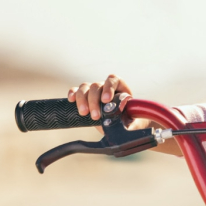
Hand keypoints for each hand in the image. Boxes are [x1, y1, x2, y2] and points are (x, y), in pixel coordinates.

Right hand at [66, 75, 180, 155]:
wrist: (123, 126)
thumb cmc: (132, 122)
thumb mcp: (134, 121)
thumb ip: (132, 121)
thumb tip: (130, 125)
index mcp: (121, 88)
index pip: (113, 80)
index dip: (109, 88)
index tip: (106, 100)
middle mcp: (107, 88)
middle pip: (96, 86)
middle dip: (94, 101)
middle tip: (95, 116)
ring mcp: (95, 92)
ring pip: (85, 88)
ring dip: (82, 100)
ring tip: (84, 113)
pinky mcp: (85, 98)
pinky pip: (76, 91)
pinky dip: (73, 93)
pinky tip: (71, 100)